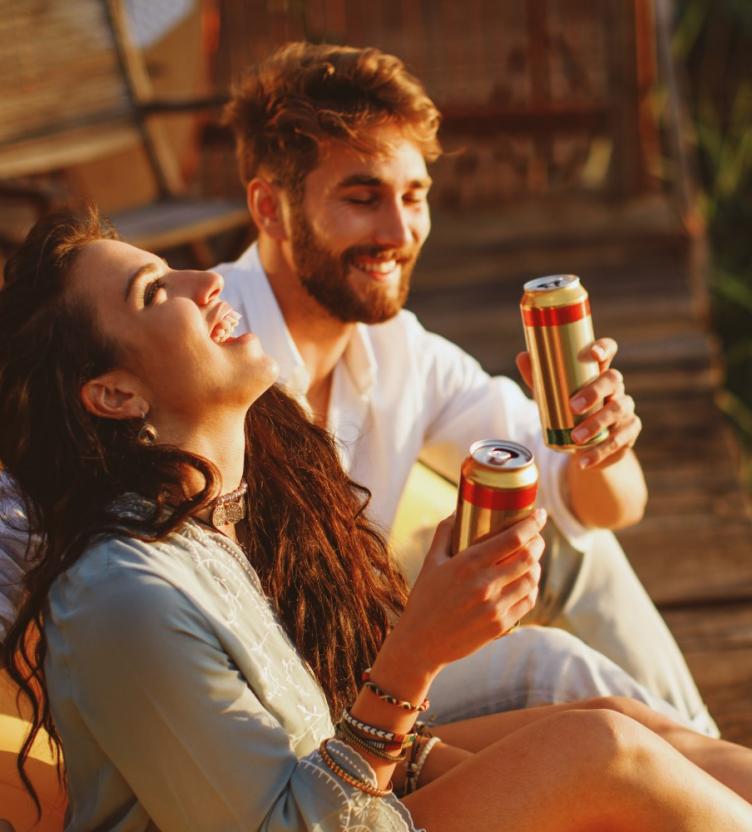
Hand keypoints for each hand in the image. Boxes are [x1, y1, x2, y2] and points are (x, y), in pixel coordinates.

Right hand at [385, 509, 546, 679]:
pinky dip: (532, 588)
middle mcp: (484, 584)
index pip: (512, 539)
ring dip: (537, 565)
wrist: (421, 642)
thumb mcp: (430, 561)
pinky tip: (527, 583)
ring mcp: (495, 607)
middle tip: (537, 536)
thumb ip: (444, 533)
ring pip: (532, 579)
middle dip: (538, 542)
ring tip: (532, 559)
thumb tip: (457, 509)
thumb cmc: (424, 598)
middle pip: (528, 557)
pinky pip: (528, 602)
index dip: (531, 524)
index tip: (540, 514)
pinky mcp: (500, 625)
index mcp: (467, 564)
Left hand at [516, 337, 641, 469]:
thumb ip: (538, 378)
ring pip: (617, 410)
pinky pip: (619, 440)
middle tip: (573, 406)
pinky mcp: (629, 432)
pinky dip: (600, 452)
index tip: (594, 354)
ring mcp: (625, 408)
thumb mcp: (551, 395)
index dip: (604, 347)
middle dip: (594, 392)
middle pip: (613, 380)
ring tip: (576, 438)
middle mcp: (616, 387)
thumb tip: (523, 356)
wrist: (584, 446)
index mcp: (597, 371)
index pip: (608, 351)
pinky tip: (584, 461)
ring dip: (596, 424)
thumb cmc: (567, 411)